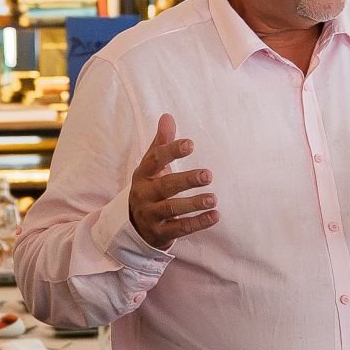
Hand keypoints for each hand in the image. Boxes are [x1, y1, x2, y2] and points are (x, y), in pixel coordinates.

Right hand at [126, 113, 217, 248]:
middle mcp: (144, 195)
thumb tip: (167, 116)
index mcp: (143, 175)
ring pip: (172, 209)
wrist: (135, 227)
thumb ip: (161, 143)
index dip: (171, 151)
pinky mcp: (160, 233)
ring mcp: (151, 215)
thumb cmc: (150, 188)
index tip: (190, 144)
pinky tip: (215, 216)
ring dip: (194, 204)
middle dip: (186, 180)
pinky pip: (180, 228)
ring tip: (213, 198)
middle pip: (165, 186)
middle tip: (208, 175)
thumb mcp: (151, 167)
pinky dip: (198, 223)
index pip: (155, 160)